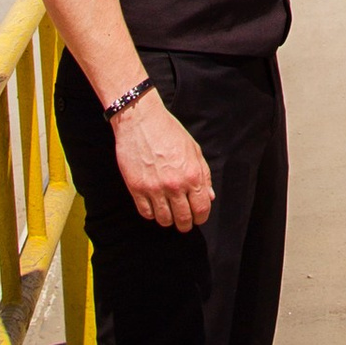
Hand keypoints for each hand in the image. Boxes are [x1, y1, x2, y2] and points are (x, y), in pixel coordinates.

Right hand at [114, 91, 214, 230]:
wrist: (141, 120)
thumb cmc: (169, 132)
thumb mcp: (194, 150)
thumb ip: (204, 175)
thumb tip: (209, 197)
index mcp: (192, 175)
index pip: (201, 210)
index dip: (201, 218)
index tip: (198, 218)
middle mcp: (175, 185)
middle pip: (183, 219)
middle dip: (185, 224)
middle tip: (183, 222)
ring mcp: (154, 188)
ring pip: (164, 220)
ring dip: (168, 220)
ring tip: (168, 213)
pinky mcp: (136, 188)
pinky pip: (145, 212)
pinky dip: (151, 213)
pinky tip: (154, 206)